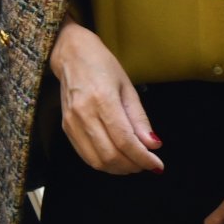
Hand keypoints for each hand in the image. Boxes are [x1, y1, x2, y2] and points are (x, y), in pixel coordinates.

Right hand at [52, 21, 160, 173]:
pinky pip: (86, 156)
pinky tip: (117, 159)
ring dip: (119, 168)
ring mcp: (72, 123)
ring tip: (133, 163)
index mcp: (102, 99)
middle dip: (133, 165)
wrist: (71, 55)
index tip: (157, 164)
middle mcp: (84, 114)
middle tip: (147, 164)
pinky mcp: (66, 128)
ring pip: (97, 161)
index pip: (125, 140)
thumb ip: (139, 119)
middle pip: (111, 155)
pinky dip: (104, 163)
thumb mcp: (127, 87)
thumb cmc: (102, 65)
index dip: (143, 157)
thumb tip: (153, 144)